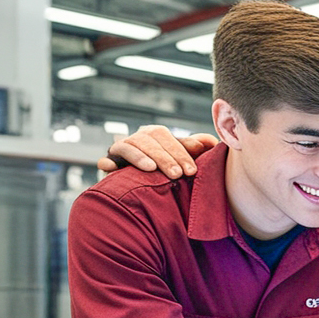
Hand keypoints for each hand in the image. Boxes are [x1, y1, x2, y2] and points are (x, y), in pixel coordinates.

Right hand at [97, 126, 218, 177]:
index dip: (180, 153)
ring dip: (139, 157)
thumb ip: (196, 149)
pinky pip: (107, 159)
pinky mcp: (110, 161)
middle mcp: (139, 138)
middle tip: (177, 174)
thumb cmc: (170, 167)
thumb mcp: (183, 157)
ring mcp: (123, 148)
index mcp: (157, 134)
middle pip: (150, 141)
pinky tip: (109, 168)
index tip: (192, 170)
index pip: (168, 138)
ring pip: (129, 147)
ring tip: (151, 169)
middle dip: (165, 158)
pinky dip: (108, 162)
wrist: (146, 182)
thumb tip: (211, 142)